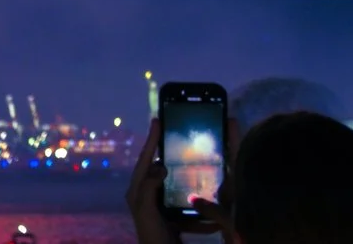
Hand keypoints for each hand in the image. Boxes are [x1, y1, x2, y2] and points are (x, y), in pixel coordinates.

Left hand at [127, 120, 221, 243]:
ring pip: (178, 188)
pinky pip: (190, 210)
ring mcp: (161, 208)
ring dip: (192, 183)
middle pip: (162, 170)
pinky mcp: (174, 220)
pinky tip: (214, 213)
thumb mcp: (146, 210)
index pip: (145, 159)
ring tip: (206, 172)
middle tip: (186, 142)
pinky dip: (202, 212)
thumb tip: (159, 165)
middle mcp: (148, 196)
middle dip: (174, 158)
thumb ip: (148, 187)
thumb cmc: (150, 235)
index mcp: (138, 190)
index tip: (157, 120)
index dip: (151, 139)